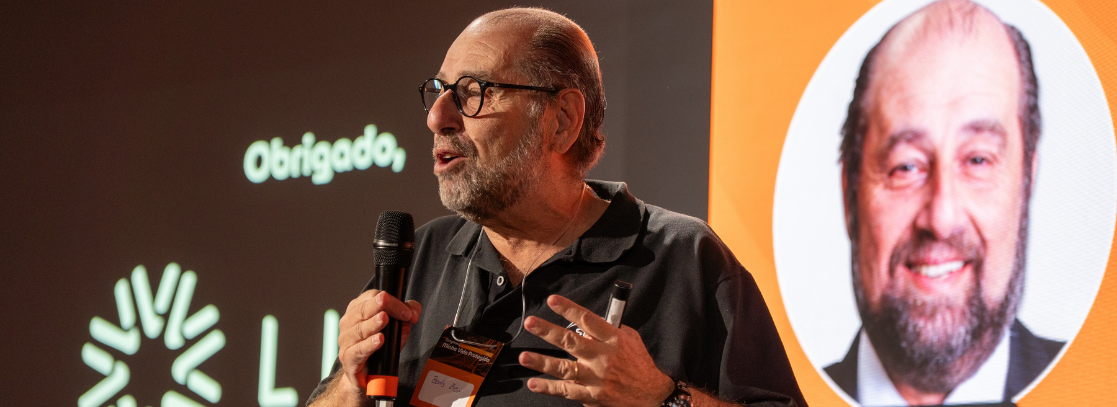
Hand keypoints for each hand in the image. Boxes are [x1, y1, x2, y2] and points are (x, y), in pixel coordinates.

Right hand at [337, 290, 421, 393]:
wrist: (365, 374)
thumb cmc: (379, 347)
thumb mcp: (396, 328)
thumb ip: (406, 315)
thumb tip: (414, 312)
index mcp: (357, 309)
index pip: (371, 297)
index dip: (389, 301)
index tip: (407, 311)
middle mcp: (349, 322)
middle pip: (362, 310)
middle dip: (376, 305)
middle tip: (386, 301)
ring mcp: (346, 340)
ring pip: (359, 329)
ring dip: (372, 323)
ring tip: (383, 318)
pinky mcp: (348, 358)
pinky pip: (358, 350)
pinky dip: (369, 344)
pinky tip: (379, 339)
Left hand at [519, 295, 674, 406]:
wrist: (651, 395)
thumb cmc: (639, 364)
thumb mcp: (630, 339)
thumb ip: (610, 328)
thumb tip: (587, 321)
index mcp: (613, 340)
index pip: (587, 320)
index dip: (569, 309)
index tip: (552, 300)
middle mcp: (602, 358)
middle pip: (571, 342)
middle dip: (548, 331)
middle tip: (531, 322)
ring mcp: (595, 378)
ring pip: (564, 369)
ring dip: (542, 362)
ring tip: (524, 357)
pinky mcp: (591, 395)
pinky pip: (566, 391)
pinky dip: (549, 388)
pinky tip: (534, 383)